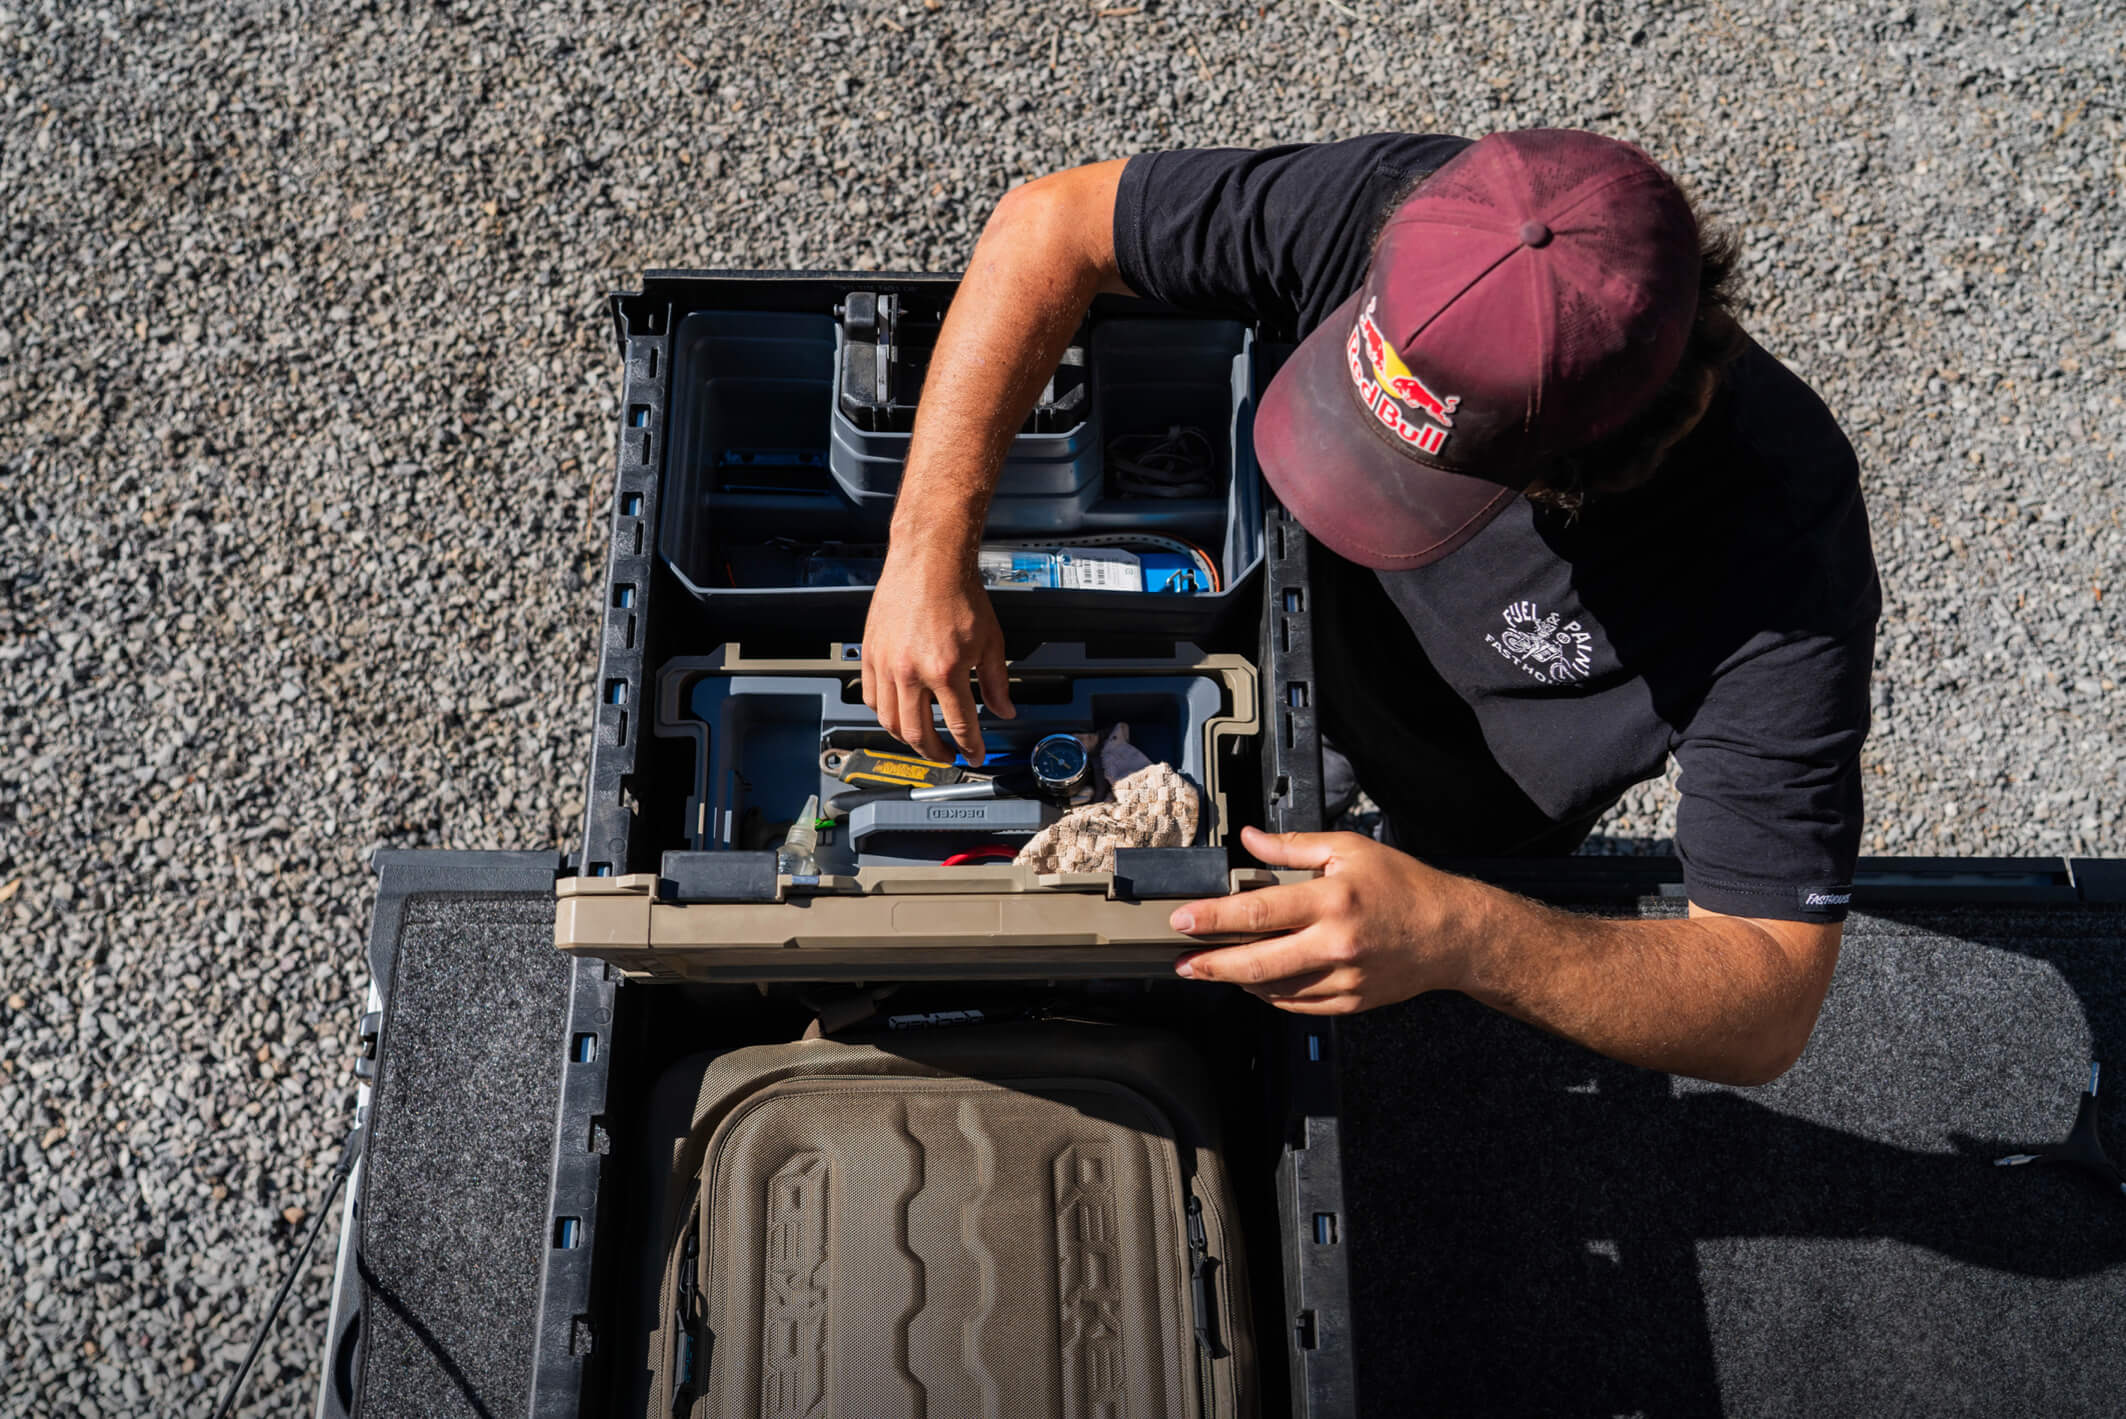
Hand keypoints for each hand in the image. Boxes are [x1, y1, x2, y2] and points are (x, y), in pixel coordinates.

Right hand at [860, 547, 1015, 761]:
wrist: (928, 562)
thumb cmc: (958, 594)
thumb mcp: (991, 641)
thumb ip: (997, 682)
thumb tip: (1004, 710)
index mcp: (945, 670)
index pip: (960, 725)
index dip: (970, 747)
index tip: (975, 755)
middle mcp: (911, 671)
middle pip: (918, 733)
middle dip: (936, 753)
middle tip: (948, 756)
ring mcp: (886, 663)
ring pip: (889, 721)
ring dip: (908, 738)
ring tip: (923, 741)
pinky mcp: (870, 653)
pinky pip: (871, 697)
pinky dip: (884, 713)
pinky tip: (897, 713)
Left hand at [1169, 827, 1484, 1013]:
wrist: (1454, 933)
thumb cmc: (1404, 886)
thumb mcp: (1349, 850)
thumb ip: (1293, 847)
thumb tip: (1249, 839)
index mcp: (1332, 900)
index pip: (1257, 911)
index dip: (1212, 918)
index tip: (1181, 920)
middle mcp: (1336, 943)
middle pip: (1257, 962)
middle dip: (1211, 964)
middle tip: (1183, 962)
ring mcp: (1344, 979)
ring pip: (1274, 989)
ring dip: (1237, 981)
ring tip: (1213, 969)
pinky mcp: (1352, 1003)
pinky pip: (1298, 1006)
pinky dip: (1271, 995)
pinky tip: (1255, 982)